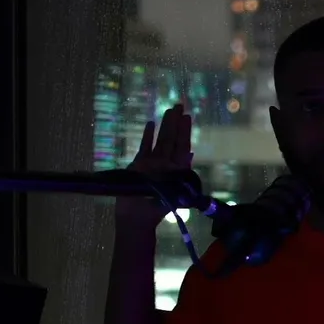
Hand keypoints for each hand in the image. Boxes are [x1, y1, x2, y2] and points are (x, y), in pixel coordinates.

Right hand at [116, 104, 192, 226]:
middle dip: (176, 123)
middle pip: (172, 140)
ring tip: (169, 110)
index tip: (187, 117)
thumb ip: (178, 175)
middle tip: (180, 105)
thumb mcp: (171, 193)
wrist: (135, 219)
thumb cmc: (155, 210)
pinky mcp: (139, 166)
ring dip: (164, 126)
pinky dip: (147, 137)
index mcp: (175, 171)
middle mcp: (165, 164)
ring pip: (160, 141)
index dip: (185, 132)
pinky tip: (150, 125)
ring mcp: (152, 164)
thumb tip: (189, 156)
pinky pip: (144, 148)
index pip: (182, 147)